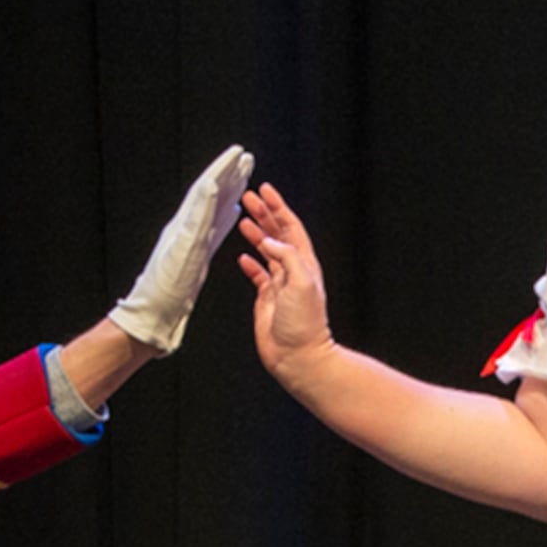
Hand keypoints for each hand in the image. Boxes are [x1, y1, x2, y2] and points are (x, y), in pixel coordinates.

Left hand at [108, 145, 252, 353]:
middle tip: (245, 159)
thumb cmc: (165, 290)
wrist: (150, 318)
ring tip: (243, 179)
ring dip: (229, 193)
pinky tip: (233, 215)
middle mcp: (186, 229)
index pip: (205, 189)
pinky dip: (226, 218)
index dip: (222, 169)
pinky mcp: (195, 258)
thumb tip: (209, 185)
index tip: (239, 153)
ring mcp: (190, 243)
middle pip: (210, 195)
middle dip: (228, 175)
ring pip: (214, 210)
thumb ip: (197, 218)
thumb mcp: (183, 251)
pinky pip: (215, 231)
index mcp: (184, 225)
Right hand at [234, 180, 337, 385]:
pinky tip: (242, 257)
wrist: (297, 356)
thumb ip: (286, 257)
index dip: (278, 207)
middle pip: (277, 234)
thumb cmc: (303, 324)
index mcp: (304, 264)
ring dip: (256, 234)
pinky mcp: (268, 299)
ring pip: (267, 251)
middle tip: (248, 198)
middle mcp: (293, 271)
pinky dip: (250, 263)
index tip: (265, 190)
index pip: (290, 227)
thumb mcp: (301, 282)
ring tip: (243, 219)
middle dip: (264, 214)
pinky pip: (258, 275)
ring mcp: (280, 285)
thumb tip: (269, 241)